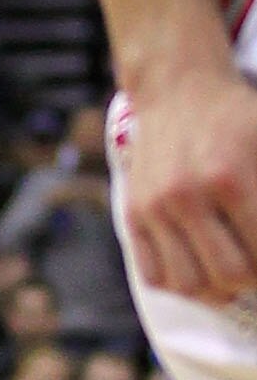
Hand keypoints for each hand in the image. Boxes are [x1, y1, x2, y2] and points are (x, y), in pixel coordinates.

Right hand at [120, 68, 256, 299]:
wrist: (179, 90)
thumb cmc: (237, 119)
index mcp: (230, 177)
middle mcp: (188, 195)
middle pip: (230, 275)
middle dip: (253, 279)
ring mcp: (156, 207)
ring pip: (190, 284)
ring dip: (218, 289)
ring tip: (231, 275)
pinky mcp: (134, 214)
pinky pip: (154, 274)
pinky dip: (181, 284)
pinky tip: (199, 269)